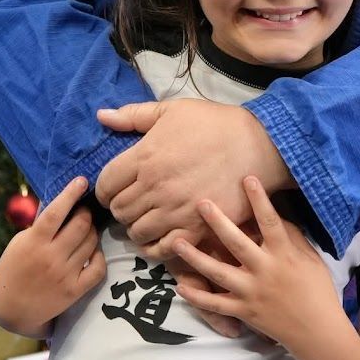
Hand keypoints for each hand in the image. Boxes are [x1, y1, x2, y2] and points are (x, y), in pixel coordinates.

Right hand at [0, 176, 104, 336]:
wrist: (12, 310)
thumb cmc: (13, 271)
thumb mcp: (19, 243)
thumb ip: (39, 224)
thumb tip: (58, 200)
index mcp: (33, 242)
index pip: (55, 212)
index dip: (70, 194)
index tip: (82, 181)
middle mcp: (51, 257)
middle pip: (81, 225)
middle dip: (86, 212)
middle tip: (83, 211)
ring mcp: (65, 274)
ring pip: (91, 242)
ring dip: (92, 231)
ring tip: (86, 230)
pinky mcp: (75, 290)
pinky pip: (98, 267)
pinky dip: (98, 255)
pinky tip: (92, 251)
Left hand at [95, 98, 289, 255]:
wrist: (257, 145)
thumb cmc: (213, 123)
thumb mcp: (172, 110)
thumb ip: (133, 115)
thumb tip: (101, 116)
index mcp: (144, 157)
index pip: (105, 185)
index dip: (105, 189)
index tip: (114, 189)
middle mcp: (154, 187)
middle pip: (119, 210)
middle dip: (120, 207)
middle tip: (131, 203)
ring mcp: (174, 211)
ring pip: (136, 232)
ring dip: (136, 227)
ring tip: (146, 218)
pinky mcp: (196, 228)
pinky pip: (162, 249)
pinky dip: (154, 247)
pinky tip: (158, 237)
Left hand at [170, 177, 338, 352]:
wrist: (317, 332)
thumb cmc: (317, 290)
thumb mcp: (310, 258)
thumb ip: (292, 237)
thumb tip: (274, 214)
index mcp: (284, 255)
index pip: (270, 222)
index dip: (258, 200)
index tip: (246, 178)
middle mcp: (265, 271)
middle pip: (236, 243)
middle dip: (218, 222)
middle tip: (201, 203)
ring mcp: (251, 292)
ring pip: (218, 273)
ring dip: (195, 257)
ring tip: (176, 241)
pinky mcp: (244, 312)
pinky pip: (216, 304)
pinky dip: (197, 296)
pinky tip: (180, 286)